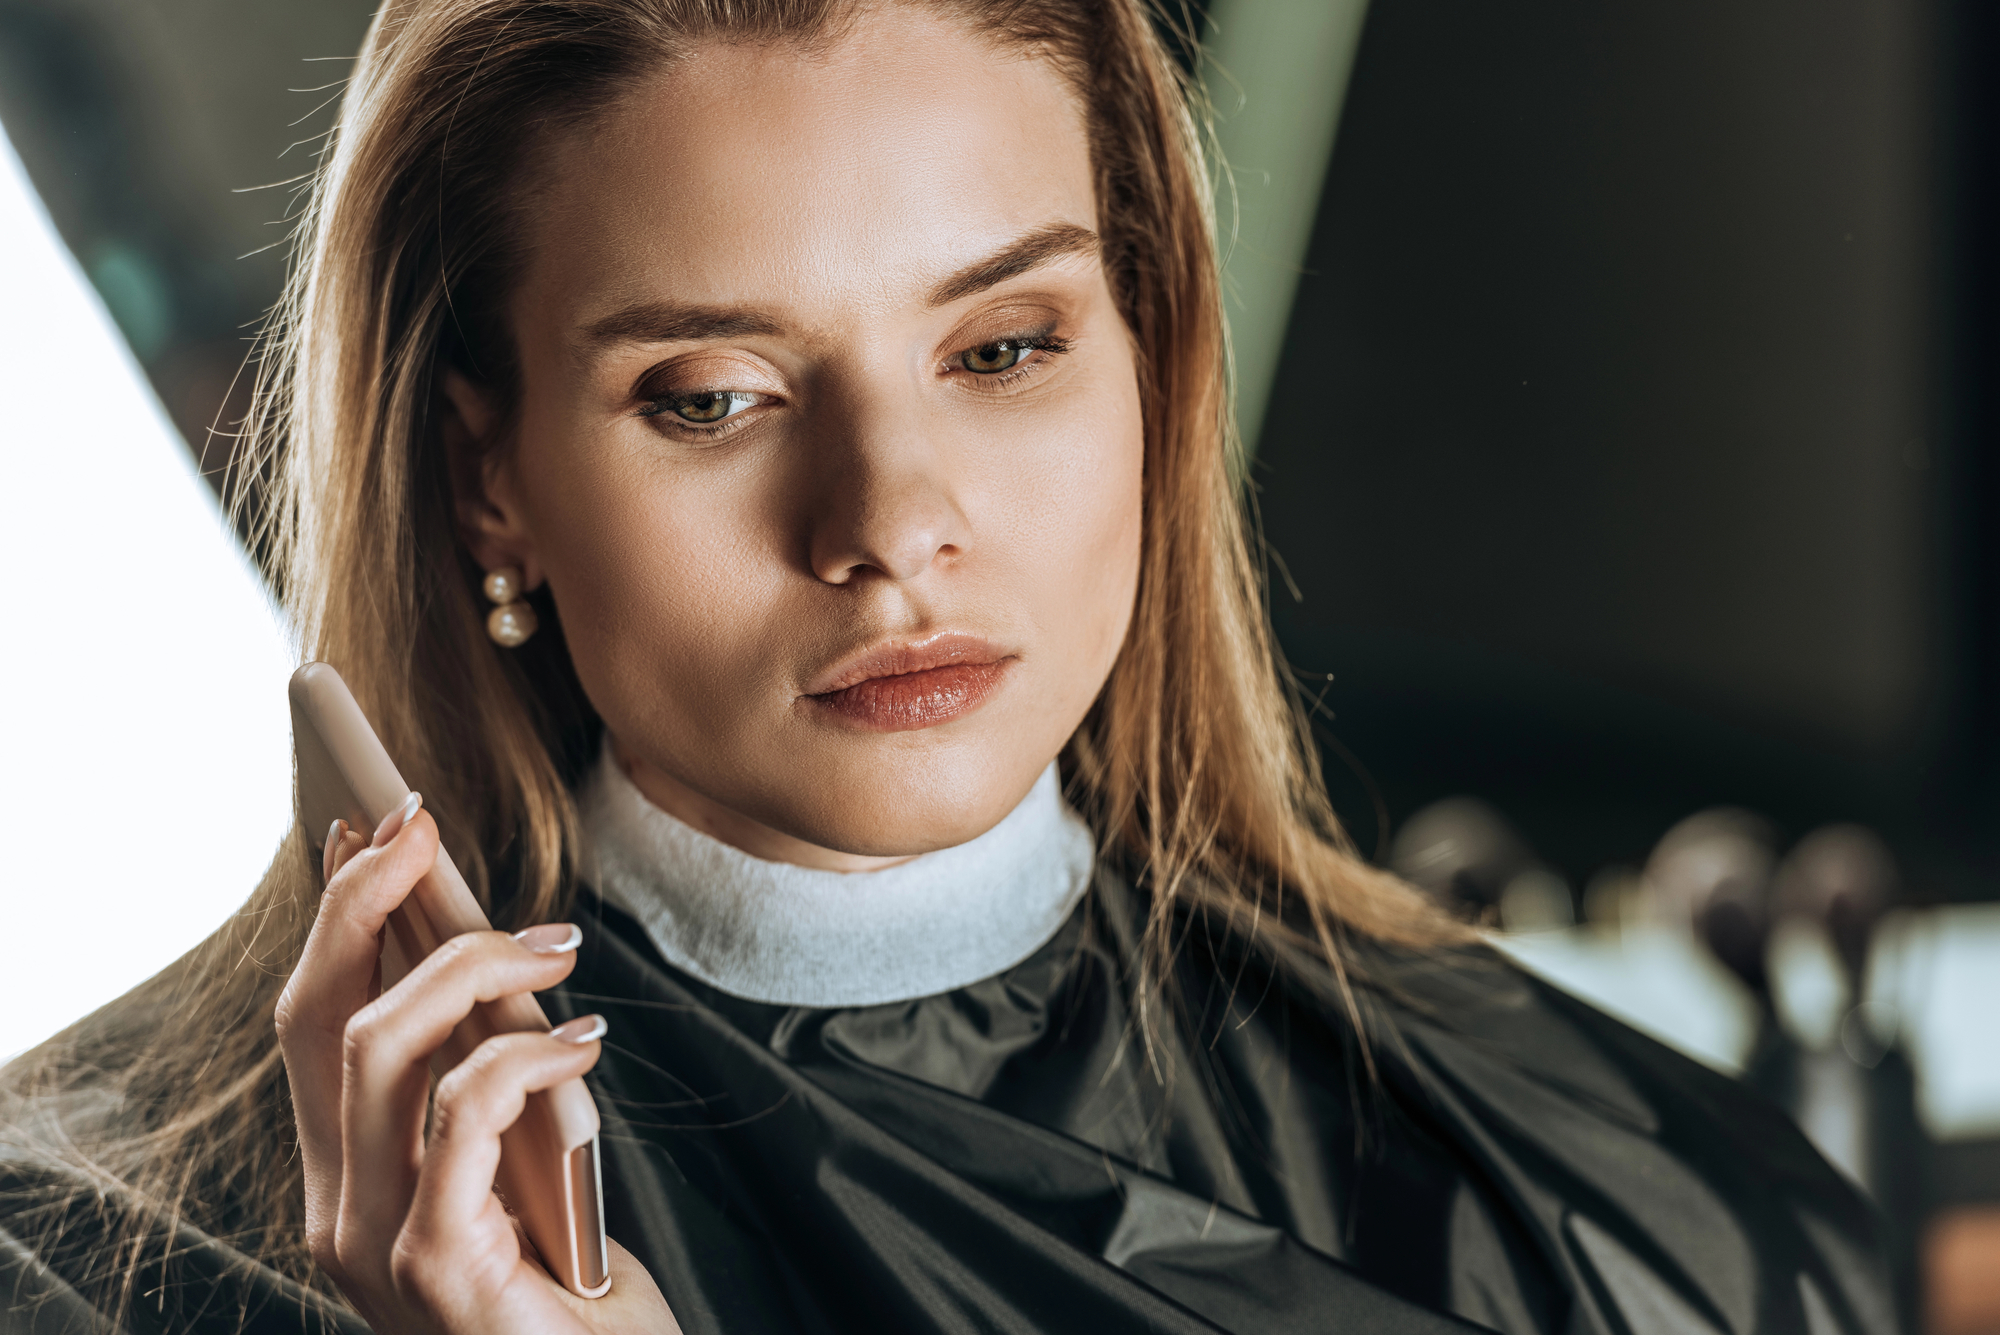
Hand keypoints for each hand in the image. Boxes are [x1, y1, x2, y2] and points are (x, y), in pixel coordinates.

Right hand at [275, 796, 679, 1333]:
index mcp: (348, 1178)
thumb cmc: (573, 1285)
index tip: (368, 830)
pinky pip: (461, 1118)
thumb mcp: (519, 1162)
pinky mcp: (433, 1270)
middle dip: (363, 901)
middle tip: (424, 827)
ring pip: (377, 1048)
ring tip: (555, 943)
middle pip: (318, 1018)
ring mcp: (372, 1244)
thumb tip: (495, 958)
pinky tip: (583, 1042)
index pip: (308, 1024)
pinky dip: (523, 1057)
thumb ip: (487, 1080)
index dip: (332, 918)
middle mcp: (338, 1209)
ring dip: (466, 965)